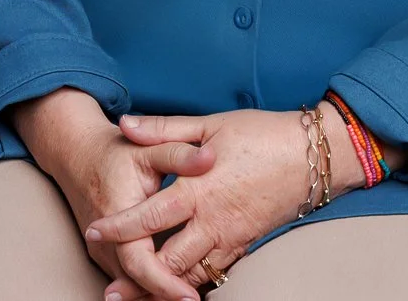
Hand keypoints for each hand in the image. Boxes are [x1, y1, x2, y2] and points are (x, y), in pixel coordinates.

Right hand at [11, 89, 216, 300]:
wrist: (77, 155)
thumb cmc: (115, 152)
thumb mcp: (148, 148)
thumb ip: (179, 154)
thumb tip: (210, 158)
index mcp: (117, 215)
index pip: (139, 263)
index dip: (164, 282)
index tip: (190, 295)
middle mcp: (105, 240)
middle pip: (135, 280)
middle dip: (164, 294)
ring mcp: (102, 249)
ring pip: (130, 282)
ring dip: (155, 292)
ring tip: (186, 298)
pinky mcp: (105, 252)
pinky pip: (127, 275)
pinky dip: (148, 283)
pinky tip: (170, 288)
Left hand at [87, 104, 365, 296]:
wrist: (314, 157)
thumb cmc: (262, 134)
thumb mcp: (211, 124)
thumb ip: (165, 129)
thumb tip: (125, 124)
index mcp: (198, 189)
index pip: (149, 216)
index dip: (119, 228)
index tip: (93, 233)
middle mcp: (212, 220)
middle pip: (167, 261)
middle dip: (137, 280)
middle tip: (111, 292)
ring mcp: (231, 237)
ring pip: (191, 276)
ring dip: (163, 290)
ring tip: (138, 300)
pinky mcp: (245, 244)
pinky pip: (215, 274)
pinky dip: (193, 284)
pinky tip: (178, 289)